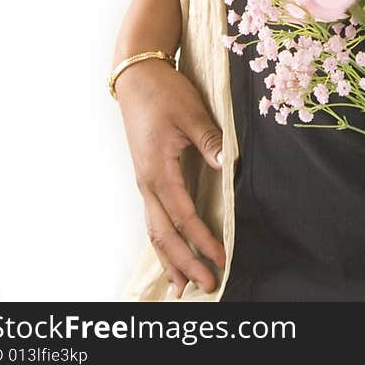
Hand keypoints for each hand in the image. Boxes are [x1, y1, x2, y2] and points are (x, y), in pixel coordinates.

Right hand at [115, 58, 226, 296]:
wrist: (137, 78)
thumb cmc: (164, 93)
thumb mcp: (190, 112)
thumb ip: (209, 140)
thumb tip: (226, 165)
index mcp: (158, 171)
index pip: (183, 216)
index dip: (202, 240)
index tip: (222, 257)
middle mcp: (148, 183)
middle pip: (164, 235)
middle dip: (184, 263)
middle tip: (207, 286)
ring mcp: (145, 182)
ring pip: (154, 231)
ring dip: (170, 259)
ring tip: (183, 287)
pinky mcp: (148, 178)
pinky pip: (154, 219)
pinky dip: (163, 242)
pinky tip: (170, 254)